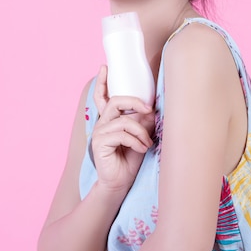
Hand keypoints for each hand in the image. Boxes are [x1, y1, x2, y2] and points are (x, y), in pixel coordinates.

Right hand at [91, 66, 154, 192]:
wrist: (119, 183)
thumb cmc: (130, 159)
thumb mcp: (140, 136)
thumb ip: (143, 122)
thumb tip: (150, 109)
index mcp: (109, 120)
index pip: (102, 97)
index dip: (102, 82)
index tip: (105, 67)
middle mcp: (102, 123)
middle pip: (115, 102)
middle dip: (134, 102)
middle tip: (149, 109)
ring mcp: (99, 133)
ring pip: (123, 120)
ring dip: (141, 131)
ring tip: (147, 143)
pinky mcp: (100, 143)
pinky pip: (121, 134)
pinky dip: (136, 141)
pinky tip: (142, 149)